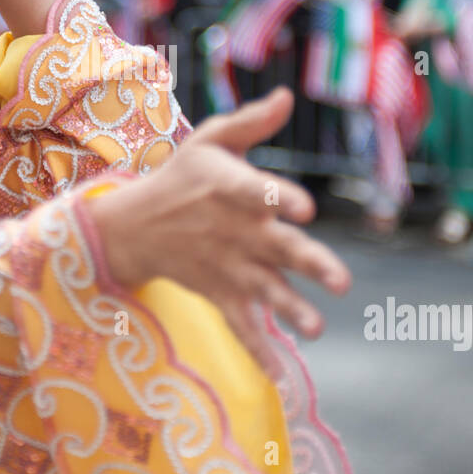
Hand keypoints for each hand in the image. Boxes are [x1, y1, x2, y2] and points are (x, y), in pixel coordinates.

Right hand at [83, 86, 351, 377]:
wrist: (132, 226)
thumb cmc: (182, 176)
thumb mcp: (209, 141)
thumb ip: (251, 122)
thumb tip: (287, 96)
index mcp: (230, 189)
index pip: (258, 193)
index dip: (280, 200)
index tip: (307, 210)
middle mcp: (233, 231)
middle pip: (276, 248)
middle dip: (309, 263)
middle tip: (341, 281)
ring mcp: (227, 267)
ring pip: (265, 290)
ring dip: (290, 310)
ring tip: (316, 328)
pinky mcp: (220, 294)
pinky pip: (240, 326)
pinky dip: (258, 352)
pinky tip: (281, 377)